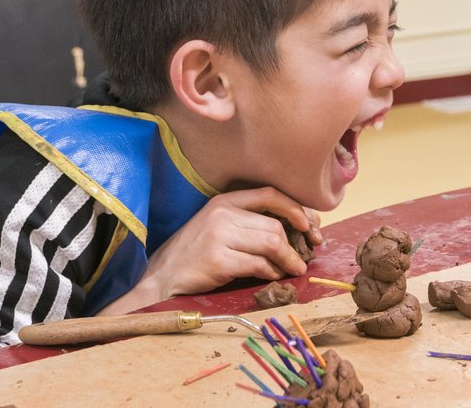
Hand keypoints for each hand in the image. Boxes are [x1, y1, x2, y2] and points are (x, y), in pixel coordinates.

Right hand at [99, 187, 316, 314]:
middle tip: (304, 258)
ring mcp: (219, 236)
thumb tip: (293, 227)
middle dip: (296, 242)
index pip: (270, 194)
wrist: (162, 277)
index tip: (308, 224)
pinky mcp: (218, 260)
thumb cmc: (194, 252)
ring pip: (271, 243)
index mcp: (224, 201)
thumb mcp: (217, 225)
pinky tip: (272, 276)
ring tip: (294, 269)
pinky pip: (259, 265)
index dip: (295, 208)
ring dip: (288, 260)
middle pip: (275, 224)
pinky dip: (272, 272)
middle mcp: (222, 214)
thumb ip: (247, 221)